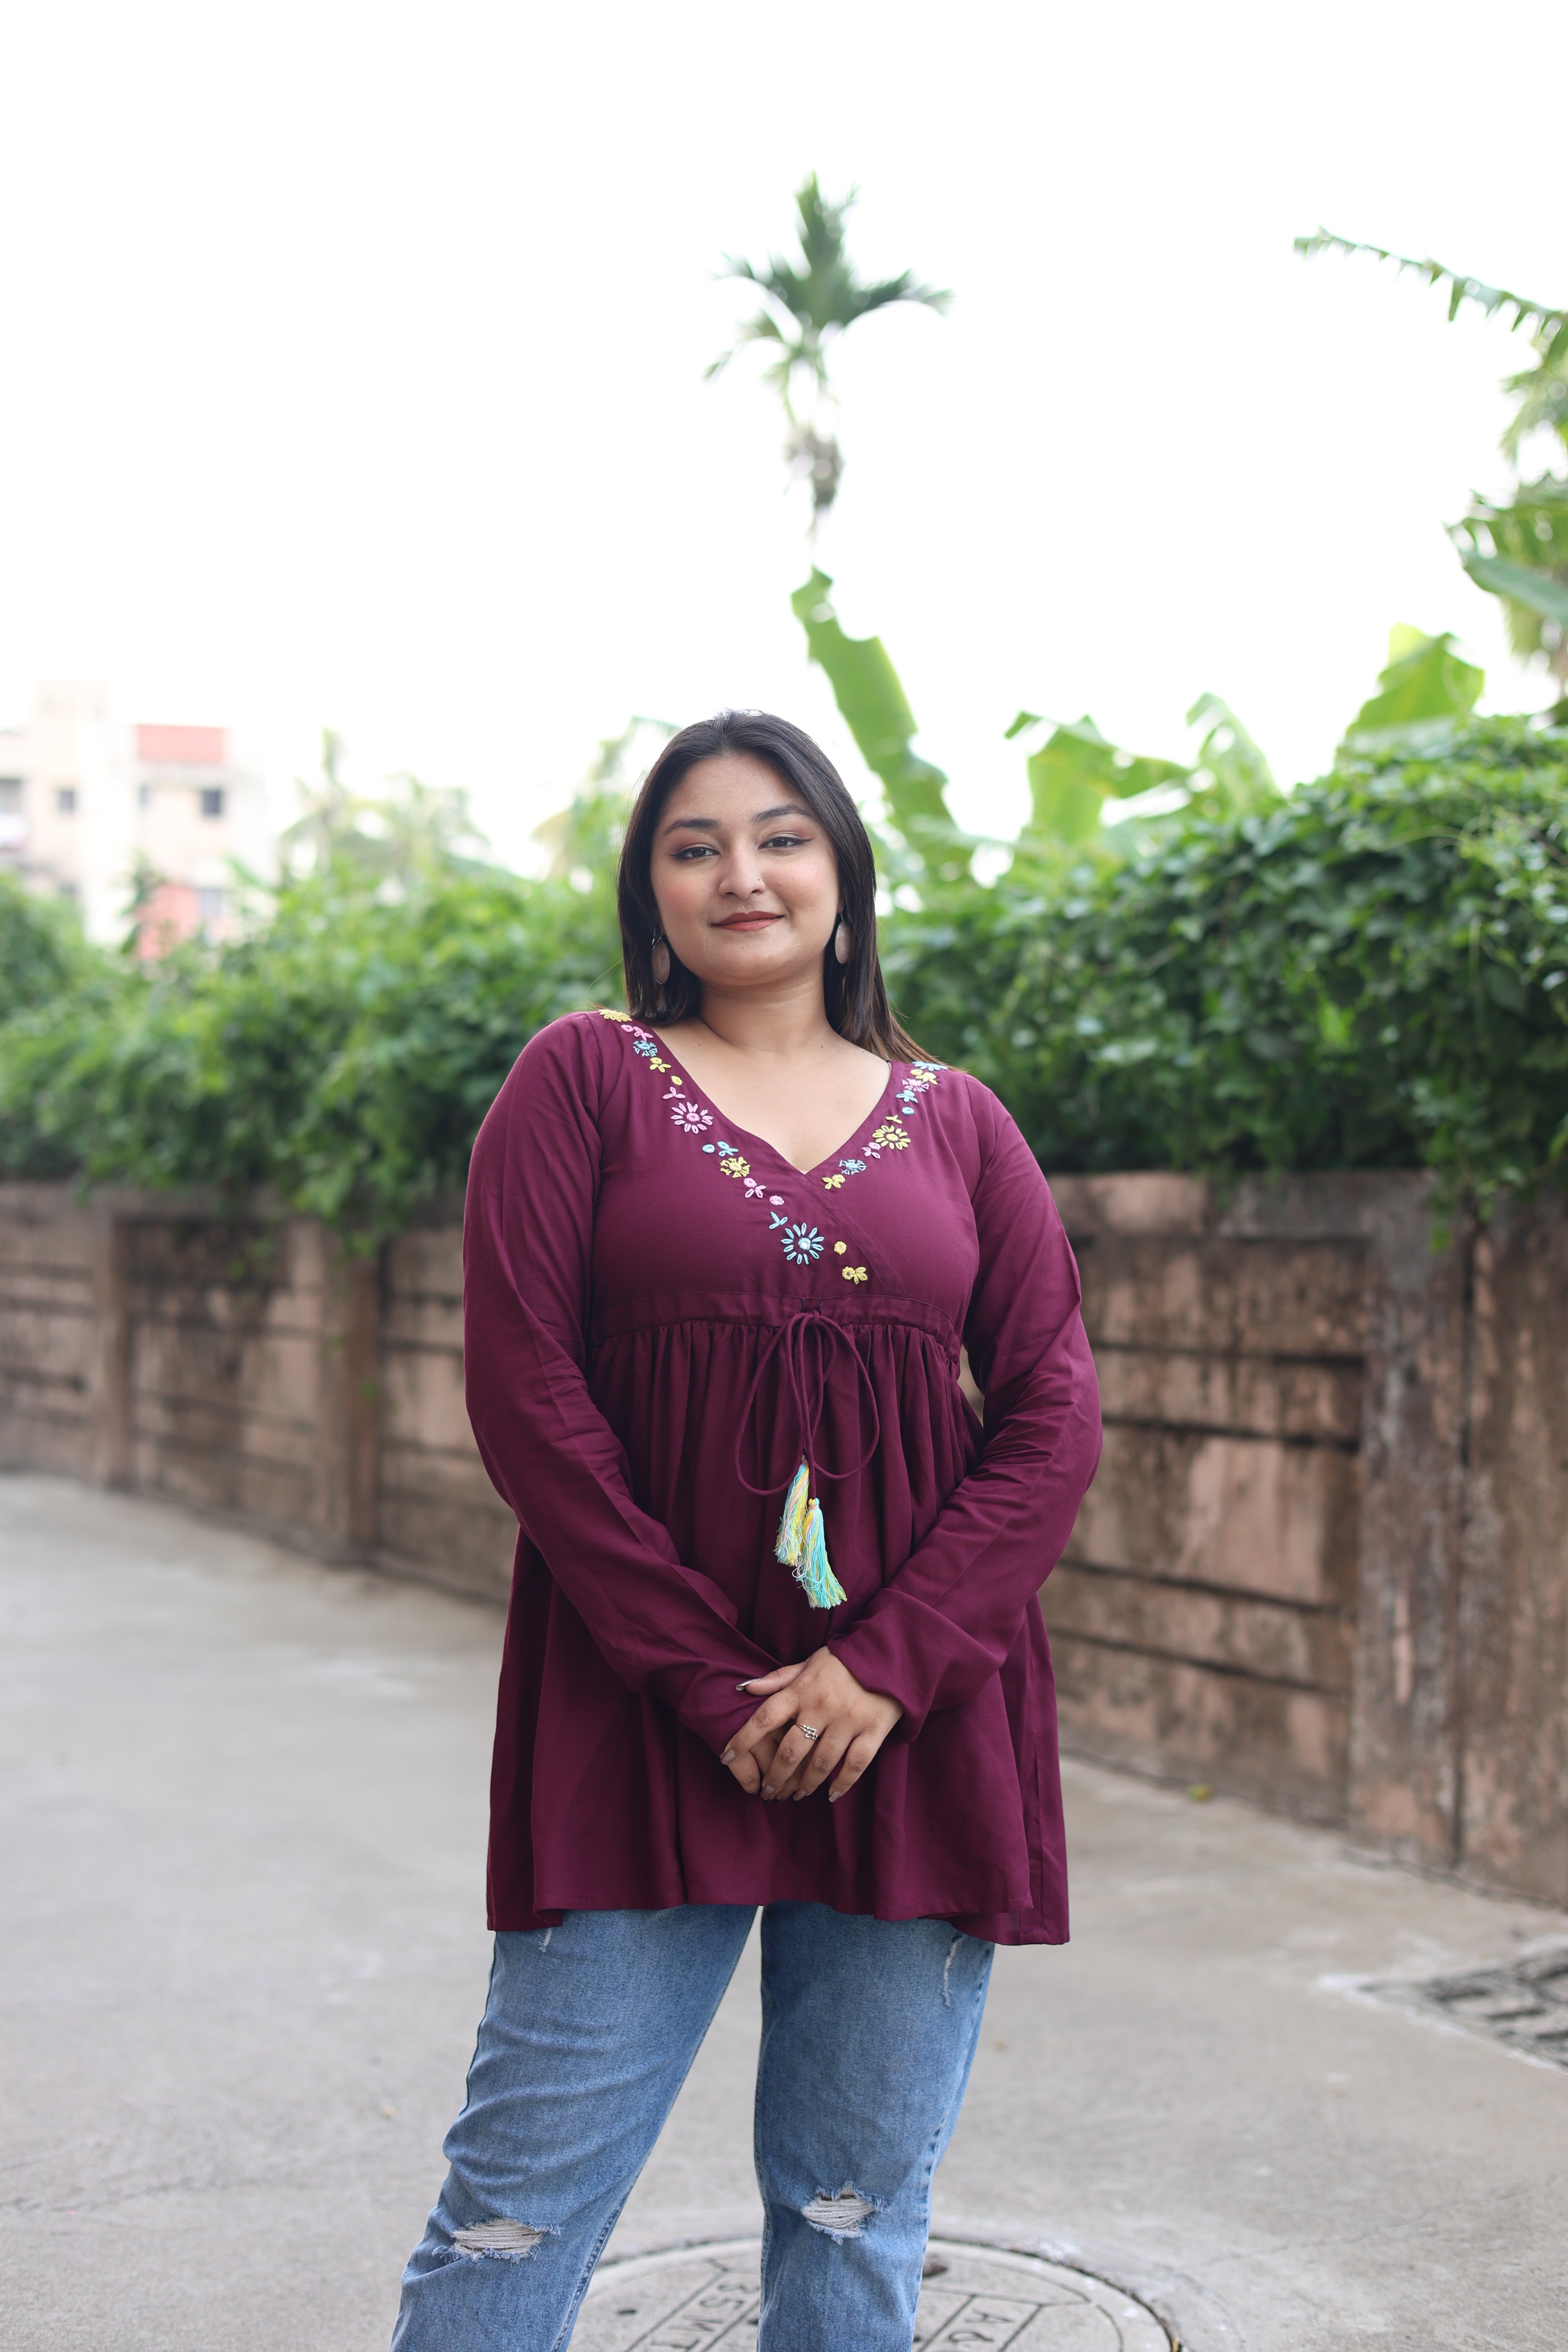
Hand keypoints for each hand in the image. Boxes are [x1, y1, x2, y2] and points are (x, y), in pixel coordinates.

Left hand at [720, 1648, 903, 1804]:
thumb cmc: (843, 1661)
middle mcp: (822, 1706)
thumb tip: (745, 1688)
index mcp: (802, 1690)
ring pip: (820, 1764)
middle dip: (774, 1777)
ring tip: (794, 1796)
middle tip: (767, 1793)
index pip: (764, 1717)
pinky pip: (855, 1765)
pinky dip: (841, 1784)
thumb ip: (778, 1679)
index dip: (743, 1739)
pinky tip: (829, 1795)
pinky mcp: (873, 1731)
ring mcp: (848, 1721)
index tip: (726, 1757)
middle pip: (790, 1751)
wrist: (890, 1653)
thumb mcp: (808, 1663)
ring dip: (804, 1785)